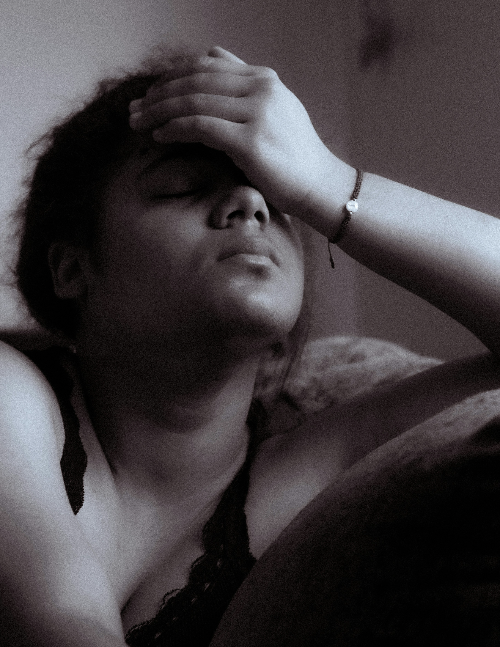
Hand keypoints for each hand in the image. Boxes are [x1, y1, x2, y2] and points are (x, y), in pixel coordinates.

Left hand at [129, 46, 336, 217]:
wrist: (320, 185)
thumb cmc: (293, 157)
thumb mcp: (274, 111)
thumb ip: (244, 87)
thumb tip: (212, 57)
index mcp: (264, 79)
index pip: (206, 65)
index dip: (171, 77)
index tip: (150, 94)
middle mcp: (261, 89)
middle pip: (195, 80)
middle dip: (158, 94)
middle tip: (134, 109)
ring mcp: (257, 113)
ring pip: (193, 101)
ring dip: (159, 111)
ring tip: (137, 122)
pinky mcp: (251, 140)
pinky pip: (201, 126)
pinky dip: (174, 128)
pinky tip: (158, 136)